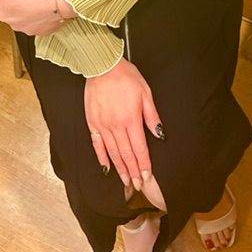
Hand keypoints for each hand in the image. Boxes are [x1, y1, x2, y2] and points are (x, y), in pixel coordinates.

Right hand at [84, 57, 165, 189]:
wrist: (103, 66)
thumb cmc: (125, 76)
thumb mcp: (145, 92)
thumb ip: (151, 116)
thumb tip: (159, 134)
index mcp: (132, 119)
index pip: (140, 148)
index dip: (144, 164)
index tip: (147, 176)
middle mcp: (117, 125)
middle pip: (126, 154)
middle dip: (133, 171)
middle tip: (138, 185)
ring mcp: (103, 125)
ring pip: (112, 152)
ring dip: (120, 169)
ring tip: (126, 181)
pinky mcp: (92, 122)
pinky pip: (97, 144)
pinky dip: (102, 157)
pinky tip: (106, 168)